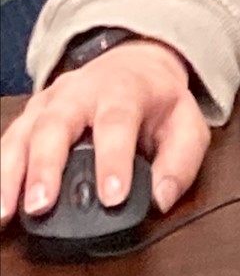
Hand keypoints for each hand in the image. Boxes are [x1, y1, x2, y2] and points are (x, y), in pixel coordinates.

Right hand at [0, 39, 207, 225]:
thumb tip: (161, 199)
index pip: (118, 122)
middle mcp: (80, 93)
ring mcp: (48, 104)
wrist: (135, 61)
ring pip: (23, 135)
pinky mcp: (29, 118)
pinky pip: (7, 144)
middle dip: (47, 166)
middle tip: (41, 206)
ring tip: (6, 213)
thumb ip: (181, 160)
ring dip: (11, 175)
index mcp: (124, 90)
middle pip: (57, 124)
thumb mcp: (186, 122)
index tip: (112, 197)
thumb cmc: (157, 99)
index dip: (114, 160)